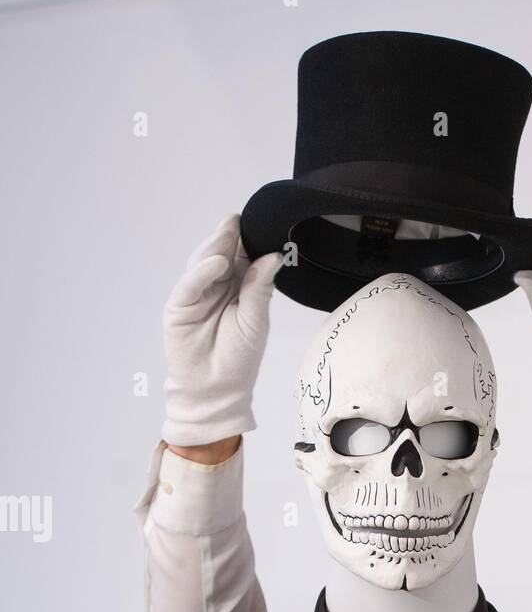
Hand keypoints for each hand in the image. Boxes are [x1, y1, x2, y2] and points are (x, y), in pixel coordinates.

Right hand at [161, 212, 281, 446]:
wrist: (217, 391)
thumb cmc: (239, 359)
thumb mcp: (256, 321)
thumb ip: (260, 289)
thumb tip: (273, 257)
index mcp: (237, 285)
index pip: (242, 255)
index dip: (249, 240)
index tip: (261, 222)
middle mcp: (215, 284)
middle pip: (221, 253)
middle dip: (231, 236)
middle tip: (242, 220)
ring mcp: (196, 293)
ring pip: (203, 262)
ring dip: (216, 246)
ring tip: (231, 234)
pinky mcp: (179, 306)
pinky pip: (189, 284)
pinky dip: (202, 272)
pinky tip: (217, 264)